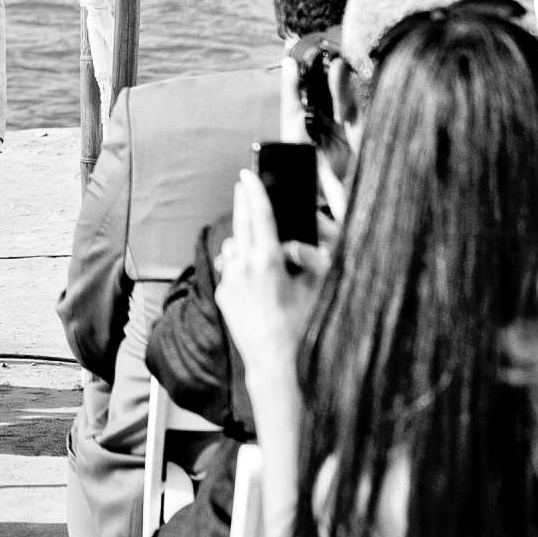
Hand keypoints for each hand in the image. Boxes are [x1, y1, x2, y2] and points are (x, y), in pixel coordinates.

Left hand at [213, 169, 327, 379]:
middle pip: (240, 223)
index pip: (259, 215)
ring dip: (242, 237)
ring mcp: (230, 281)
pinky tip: (252, 270)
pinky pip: (230, 269)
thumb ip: (307, 259)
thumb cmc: (301, 326)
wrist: (275, 362)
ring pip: (233, 246)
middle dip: (242, 201)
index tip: (248, 174)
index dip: (254, 191)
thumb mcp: (314, 287)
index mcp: (268, 260)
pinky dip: (239, 263)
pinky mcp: (223, 295)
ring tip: (255, 233)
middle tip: (244, 184)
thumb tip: (296, 243)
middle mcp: (244, 266)